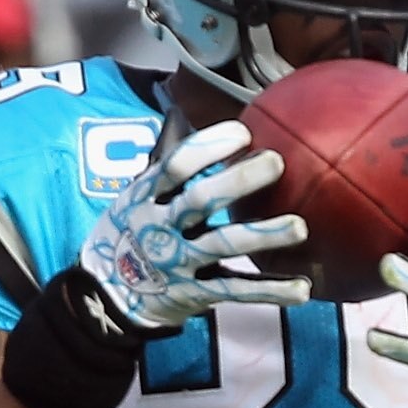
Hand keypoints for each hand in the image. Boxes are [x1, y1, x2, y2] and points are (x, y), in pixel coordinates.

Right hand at [78, 121, 308, 336]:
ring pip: (223, 245)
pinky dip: (269, 291)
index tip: (243, 132)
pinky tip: (301, 289)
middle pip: (200, 200)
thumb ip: (164, 163)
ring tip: (299, 227)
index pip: (176, 165)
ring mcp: (178, 262)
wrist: (106, 295)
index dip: (209, 146)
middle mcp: (161, 227)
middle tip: (276, 163)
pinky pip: (235, 291)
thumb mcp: (135, 194)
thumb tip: (179, 113)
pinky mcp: (195, 293)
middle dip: (237, 181)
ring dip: (262, 236)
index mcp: (147, 196)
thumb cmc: (129, 232)